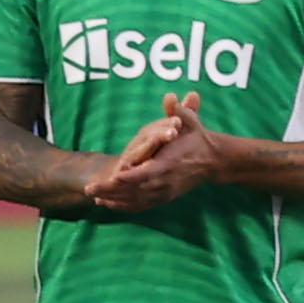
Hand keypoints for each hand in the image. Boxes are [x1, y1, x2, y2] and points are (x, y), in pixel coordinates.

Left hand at [90, 93, 212, 208]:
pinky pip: (141, 205)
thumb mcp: (190, 121)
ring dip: (114, 199)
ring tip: (94, 195)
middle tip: (89, 189)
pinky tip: (108, 203)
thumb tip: (169, 96)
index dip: (130, 176)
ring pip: (135, 200)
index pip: (147, 172)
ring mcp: (164, 191)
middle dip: (111, 190)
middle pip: (135, 190)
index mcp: (168, 163)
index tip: (113, 176)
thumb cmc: (197, 138)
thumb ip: (178, 111)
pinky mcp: (164, 197)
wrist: (214, 160)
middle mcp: (165, 181)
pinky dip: (124, 206)